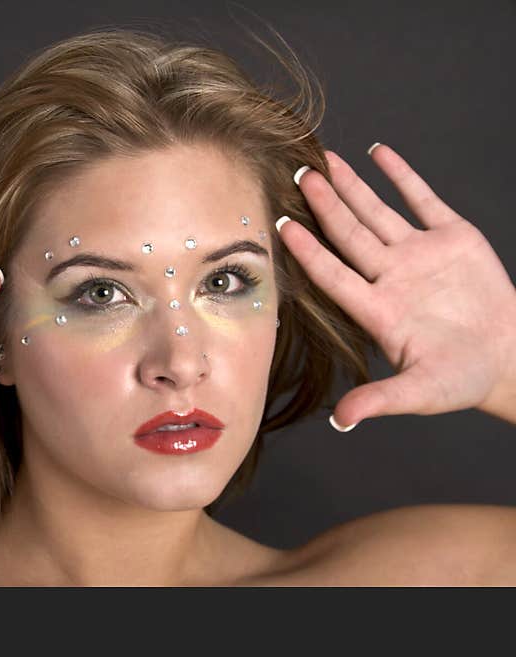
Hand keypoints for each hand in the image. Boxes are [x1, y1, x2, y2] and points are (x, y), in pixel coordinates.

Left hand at [278, 143, 515, 429]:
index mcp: (378, 309)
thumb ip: (380, 401)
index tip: (282, 226)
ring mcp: (418, 255)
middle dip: (324, 205)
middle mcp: (390, 276)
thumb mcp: (421, 392)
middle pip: (349, 234)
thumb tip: (339, 422)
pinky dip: (402, 175)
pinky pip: (423, 199)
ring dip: (352, 186)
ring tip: (325, 160)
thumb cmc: (463, 379)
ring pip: (377, 212)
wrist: (510, 358)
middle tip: (298, 175)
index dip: (308, 251)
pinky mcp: (452, 238)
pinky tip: (379, 152)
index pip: (333, 274)